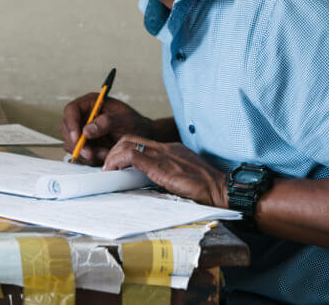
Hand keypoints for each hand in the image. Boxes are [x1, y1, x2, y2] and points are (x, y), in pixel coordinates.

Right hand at [61, 94, 154, 164]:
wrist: (142, 136)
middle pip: (67, 128)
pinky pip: (80, 153)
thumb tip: (87, 130)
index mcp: (91, 103)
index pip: (71, 110)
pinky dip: (90, 158)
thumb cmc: (134, 123)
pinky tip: (104, 155)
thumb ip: (107, 122)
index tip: (78, 137)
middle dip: (77, 143)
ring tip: (104, 153)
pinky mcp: (86, 143)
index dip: (71, 123)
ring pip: (71, 143)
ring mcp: (83, 130)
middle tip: (90, 154)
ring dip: (85, 152)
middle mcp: (84, 116)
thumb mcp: (124, 119)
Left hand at [103, 136, 228, 206]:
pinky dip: (118, 161)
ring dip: (113, 156)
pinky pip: (131, 156)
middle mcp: (165, 147)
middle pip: (130, 138)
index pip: (141, 142)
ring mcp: (162, 154)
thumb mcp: (183, 175)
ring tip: (108, 169)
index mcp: (171, 149)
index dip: (125, 149)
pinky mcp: (160, 165)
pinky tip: (114, 171)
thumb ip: (168, 172)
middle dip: (114, 150)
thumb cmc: (206, 187)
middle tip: (109, 165)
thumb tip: (151, 180)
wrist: (220, 189)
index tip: (117, 162)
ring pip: (127, 144)